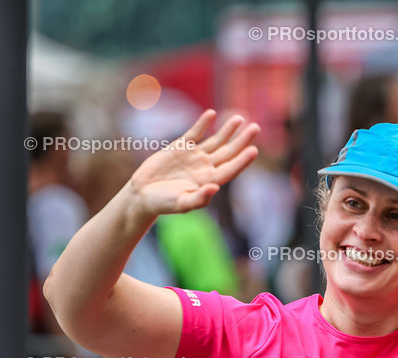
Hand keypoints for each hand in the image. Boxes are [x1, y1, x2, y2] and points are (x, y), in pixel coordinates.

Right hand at [128, 110, 258, 218]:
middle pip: (228, 152)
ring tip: (239, 118)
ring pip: (215, 141)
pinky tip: (212, 114)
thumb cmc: (163, 204)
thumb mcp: (182, 204)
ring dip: (227, 130)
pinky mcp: (180, 148)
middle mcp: (205, 168)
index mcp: (209, 182)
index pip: (230, 169)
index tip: (254, 150)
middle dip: (242, 140)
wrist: (142, 194)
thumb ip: (199, 198)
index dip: (242, 161)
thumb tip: (215, 188)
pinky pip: (194, 133)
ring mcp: (194, 157)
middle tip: (256, 128)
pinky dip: (202, 123)